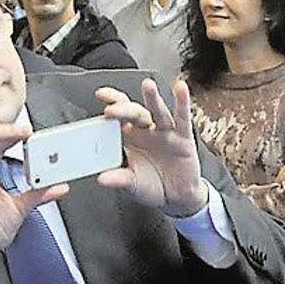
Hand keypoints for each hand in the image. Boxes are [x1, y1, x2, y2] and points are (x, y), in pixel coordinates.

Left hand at [95, 78, 206, 217]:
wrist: (176, 197)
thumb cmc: (152, 185)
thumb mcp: (132, 184)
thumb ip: (119, 179)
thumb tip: (103, 179)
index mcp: (130, 138)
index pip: (118, 117)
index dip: (110, 105)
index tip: (100, 96)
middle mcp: (146, 130)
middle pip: (134, 112)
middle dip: (124, 108)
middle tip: (113, 107)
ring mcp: (165, 132)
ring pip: (158, 112)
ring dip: (152, 98)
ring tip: (148, 86)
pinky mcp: (184, 138)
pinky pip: (183, 119)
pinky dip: (183, 103)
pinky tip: (181, 89)